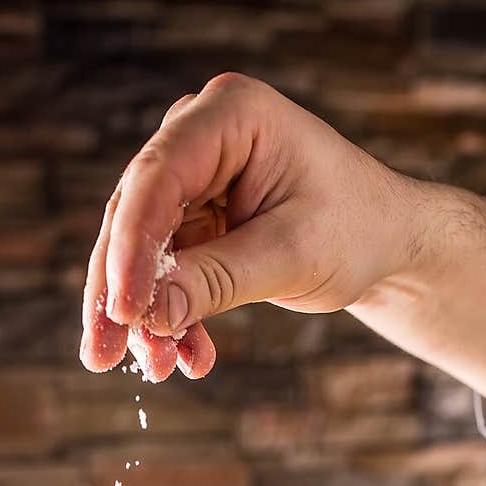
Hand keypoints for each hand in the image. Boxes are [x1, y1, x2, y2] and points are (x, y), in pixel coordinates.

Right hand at [79, 73, 412, 381]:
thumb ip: (218, 281)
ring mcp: (192, 180)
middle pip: (135, 216)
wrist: (384, 243)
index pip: (158, 177)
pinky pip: (165, 274)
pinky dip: (172, 318)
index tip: (123, 310)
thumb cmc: (355, 230)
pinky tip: (187, 360)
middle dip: (120, 292)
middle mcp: (199, 137)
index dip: (131, 247)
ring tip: (156, 369)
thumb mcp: (291, 257)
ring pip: (141, 253)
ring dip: (144, 316)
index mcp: (230, 115)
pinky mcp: (193, 221)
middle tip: (102, 354)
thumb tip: (149, 316)